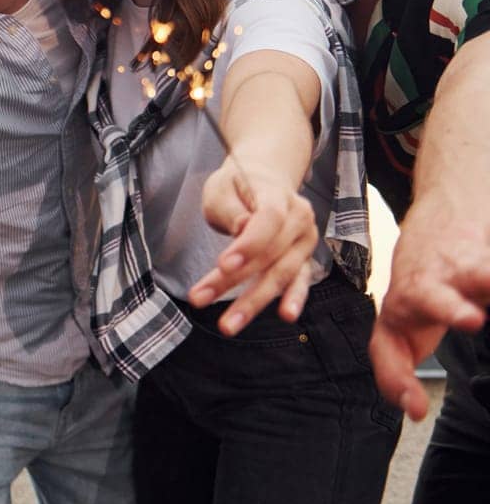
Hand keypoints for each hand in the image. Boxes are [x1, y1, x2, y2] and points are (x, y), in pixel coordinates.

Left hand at [190, 157, 317, 333]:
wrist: (265, 178)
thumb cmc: (237, 186)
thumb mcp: (222, 189)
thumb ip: (231, 211)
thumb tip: (242, 229)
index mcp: (278, 195)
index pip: (268, 220)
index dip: (249, 245)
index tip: (222, 265)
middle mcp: (300, 219)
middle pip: (269, 254)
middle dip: (234, 282)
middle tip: (199, 299)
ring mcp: (305, 241)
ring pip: (281, 274)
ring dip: (254, 301)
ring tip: (229, 324)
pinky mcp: (303, 260)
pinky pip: (299, 281)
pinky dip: (293, 298)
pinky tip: (286, 315)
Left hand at [370, 200, 489, 419]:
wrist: (444, 210)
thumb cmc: (426, 279)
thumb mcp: (408, 317)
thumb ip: (405, 358)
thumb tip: (412, 408)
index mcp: (399, 311)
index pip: (386, 348)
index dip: (396, 380)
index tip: (417, 410)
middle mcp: (422, 287)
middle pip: (428, 297)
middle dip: (448, 307)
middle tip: (471, 319)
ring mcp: (454, 269)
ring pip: (474, 275)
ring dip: (483, 285)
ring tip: (480, 311)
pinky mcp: (477, 256)